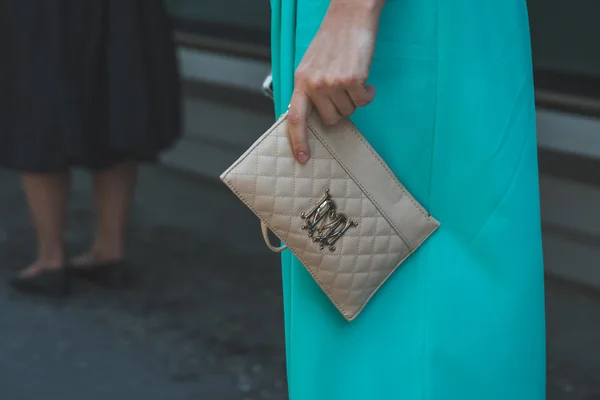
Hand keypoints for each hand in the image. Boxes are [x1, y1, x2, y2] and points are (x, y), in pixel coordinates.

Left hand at [288, 1, 383, 163]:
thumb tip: (318, 117)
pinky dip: (368, 93)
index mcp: (301, 81)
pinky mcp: (352, 80)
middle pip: (330, 119)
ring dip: (355, 99)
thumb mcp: (312, 65)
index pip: (294, 118)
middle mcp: (313, 84)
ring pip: (348, 111)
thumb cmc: (333, 40)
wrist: (350, 15)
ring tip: (352, 77)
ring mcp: (332, 83)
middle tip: (344, 91)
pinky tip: (365, 78)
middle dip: (341, 110)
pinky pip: (363, 101)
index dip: (298, 141)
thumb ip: (311, 89)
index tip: (302, 159)